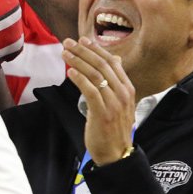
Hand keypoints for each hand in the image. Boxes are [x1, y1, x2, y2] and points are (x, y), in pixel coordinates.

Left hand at [62, 37, 134, 165]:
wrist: (116, 154)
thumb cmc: (113, 127)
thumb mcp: (119, 102)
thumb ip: (116, 81)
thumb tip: (115, 59)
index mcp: (127, 89)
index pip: (112, 62)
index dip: (96, 49)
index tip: (82, 40)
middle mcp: (123, 93)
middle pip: (102, 65)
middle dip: (83, 51)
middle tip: (68, 42)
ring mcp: (114, 103)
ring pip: (95, 75)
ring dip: (78, 61)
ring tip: (64, 53)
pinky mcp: (103, 113)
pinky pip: (91, 91)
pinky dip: (80, 79)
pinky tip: (70, 71)